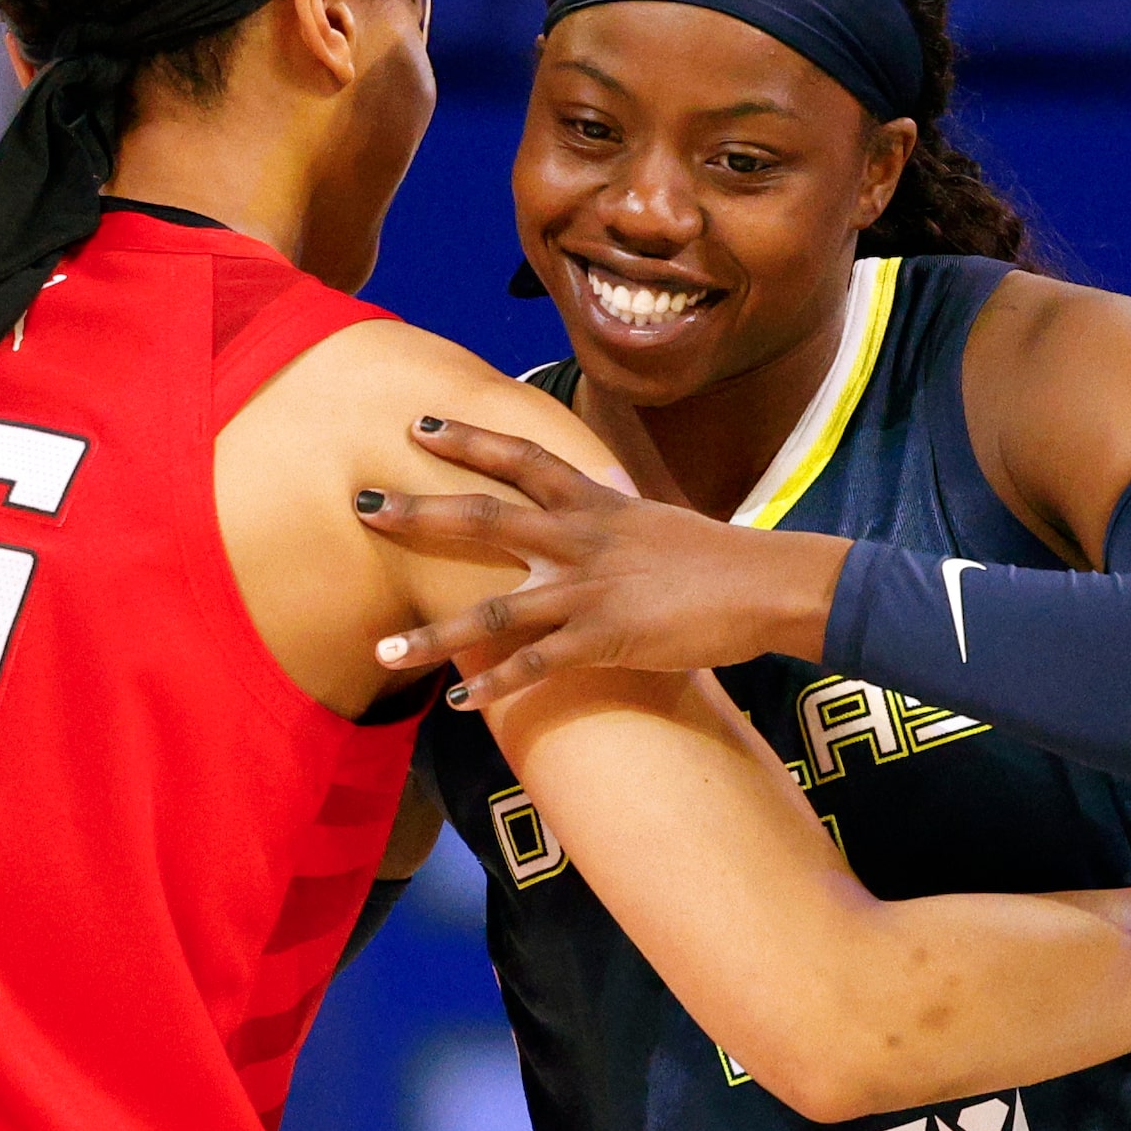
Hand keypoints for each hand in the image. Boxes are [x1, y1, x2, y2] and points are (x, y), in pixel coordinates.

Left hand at [354, 417, 851, 706]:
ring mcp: (587, 590)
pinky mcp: (604, 638)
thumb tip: (590, 509)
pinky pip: (536, 666)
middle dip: (420, 512)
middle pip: (485, 518)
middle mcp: (579, 539)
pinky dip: (496, 687)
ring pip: (493, 612)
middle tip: (363, 505)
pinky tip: (461, 706)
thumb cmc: (715, 558)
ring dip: (433, 637)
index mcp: (593, 503)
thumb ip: (610, 519)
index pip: (520, 457)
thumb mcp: (653, 521)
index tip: (418, 424)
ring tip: (382, 653)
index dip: (467, 439)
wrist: (766, 583)